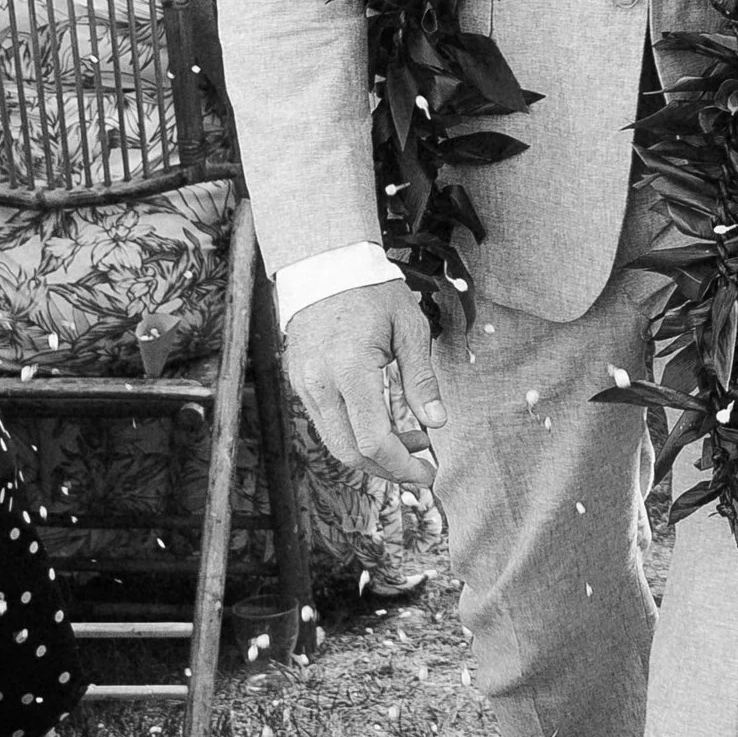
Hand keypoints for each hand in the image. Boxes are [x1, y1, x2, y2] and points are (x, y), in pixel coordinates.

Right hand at [284, 277, 445, 488]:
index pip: (372, 439)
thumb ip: (421, 379)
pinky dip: (355, 434)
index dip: (401, 465)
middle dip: (388, 469)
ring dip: (373, 453)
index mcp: (350, 368)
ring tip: (411, 440)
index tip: (427, 471)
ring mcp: (304, 384)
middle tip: (422, 466)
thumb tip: (437, 422)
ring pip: (335, 442)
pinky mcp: (300, 382)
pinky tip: (383, 423)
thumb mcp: (409, 328)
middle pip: (349, 452)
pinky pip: (326, 423)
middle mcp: (320, 382)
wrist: (323, 265)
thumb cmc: (371, 290)